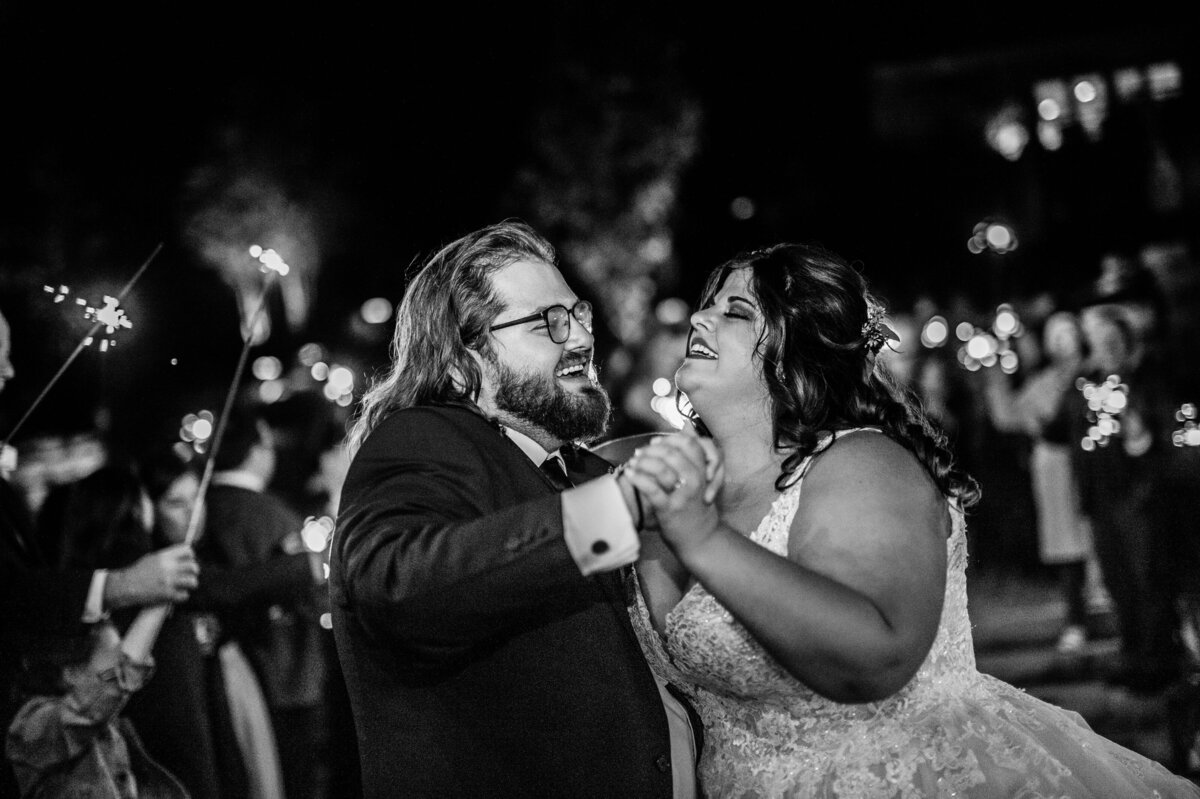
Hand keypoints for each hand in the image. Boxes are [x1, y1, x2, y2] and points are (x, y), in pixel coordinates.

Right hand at [104, 543, 199, 608]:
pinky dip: (183, 596)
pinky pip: (185, 595)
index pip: (187, 550)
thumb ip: (167, 557)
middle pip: (193, 566)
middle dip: (193, 572)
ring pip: (192, 581)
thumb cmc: (137, 573)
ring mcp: (169, 581)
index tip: (188, 561)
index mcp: (164, 556)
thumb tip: (183, 556)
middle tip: (189, 576)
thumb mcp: (152, 558)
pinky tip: (177, 596)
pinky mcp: (167, 594)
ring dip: (190, 585)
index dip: (190, 556)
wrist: (125, 587)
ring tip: (185, 586)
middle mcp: (168, 567)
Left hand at [622, 433, 721, 557]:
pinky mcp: (669, 509)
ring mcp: (683, 495)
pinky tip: (629, 474)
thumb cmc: (696, 508)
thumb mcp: (699, 482)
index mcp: (702, 471)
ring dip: (642, 462)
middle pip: (672, 453)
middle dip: (651, 450)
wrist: (701, 539)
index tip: (654, 442)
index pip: (688, 443)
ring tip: (632, 463)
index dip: (669, 439)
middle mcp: (695, 481)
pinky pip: (650, 489)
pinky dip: (637, 478)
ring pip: (661, 468)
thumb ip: (688, 461)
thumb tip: (673, 437)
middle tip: (638, 452)